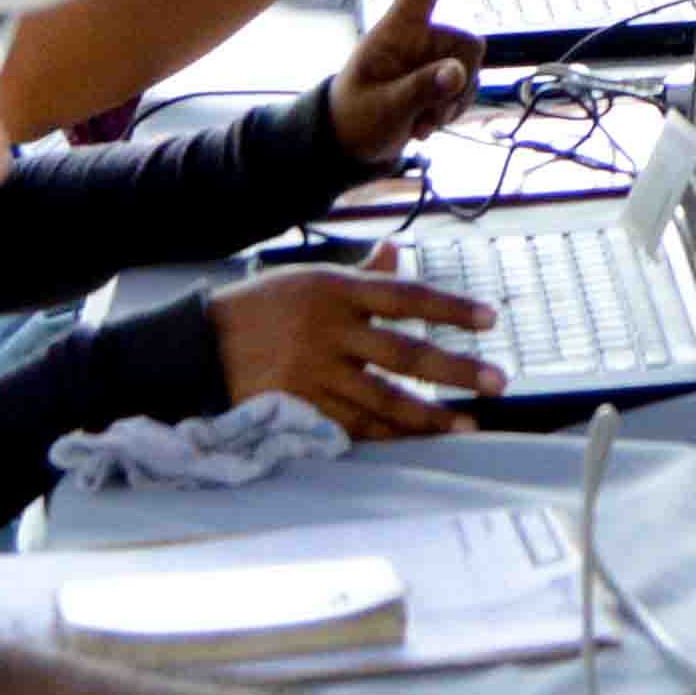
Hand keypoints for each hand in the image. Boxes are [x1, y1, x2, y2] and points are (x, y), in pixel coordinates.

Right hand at [206, 261, 504, 434]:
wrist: (198, 346)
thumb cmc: (261, 307)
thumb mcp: (308, 278)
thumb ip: (360, 275)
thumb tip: (397, 253)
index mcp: (336, 290)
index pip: (406, 296)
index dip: (451, 308)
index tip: (490, 319)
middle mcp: (330, 330)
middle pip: (405, 353)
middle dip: (456, 370)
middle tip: (497, 381)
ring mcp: (315, 373)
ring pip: (384, 399)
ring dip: (430, 415)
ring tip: (466, 425)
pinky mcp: (301, 407)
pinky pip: (354, 425)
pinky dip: (387, 435)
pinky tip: (416, 441)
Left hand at [327, 0, 487, 161]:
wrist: (352, 142)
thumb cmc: (355, 116)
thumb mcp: (383, 108)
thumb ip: (420, 90)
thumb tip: (457, 73)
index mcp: (398, 27)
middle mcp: (422, 34)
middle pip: (468, 42)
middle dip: (457, 83)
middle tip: (424, 116)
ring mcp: (434, 55)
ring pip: (473, 69)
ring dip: (453, 102)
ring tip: (418, 121)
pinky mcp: (444, 75)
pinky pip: (470, 86)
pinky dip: (453, 109)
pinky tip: (425, 123)